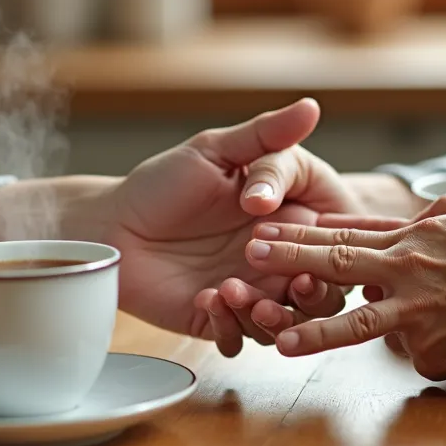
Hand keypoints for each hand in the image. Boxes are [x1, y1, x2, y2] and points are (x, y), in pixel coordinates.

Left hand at [104, 99, 363, 355]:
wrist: (110, 226)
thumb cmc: (161, 183)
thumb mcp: (214, 151)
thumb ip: (266, 137)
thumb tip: (311, 106)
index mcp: (288, 218)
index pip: (334, 242)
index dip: (335, 248)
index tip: (315, 241)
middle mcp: (275, 259)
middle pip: (322, 291)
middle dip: (311, 292)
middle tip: (289, 281)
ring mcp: (250, 291)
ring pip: (285, 322)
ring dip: (270, 314)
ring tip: (237, 290)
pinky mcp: (218, 319)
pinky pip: (240, 338)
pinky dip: (230, 324)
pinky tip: (209, 298)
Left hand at [242, 195, 445, 379]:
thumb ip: (408, 218)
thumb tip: (367, 218)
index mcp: (409, 242)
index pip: (340, 237)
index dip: (297, 235)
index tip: (260, 231)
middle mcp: (405, 278)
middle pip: (336, 268)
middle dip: (288, 263)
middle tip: (247, 259)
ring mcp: (417, 319)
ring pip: (357, 328)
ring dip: (315, 334)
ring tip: (280, 343)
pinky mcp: (432, 354)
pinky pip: (411, 353)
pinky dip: (420, 346)